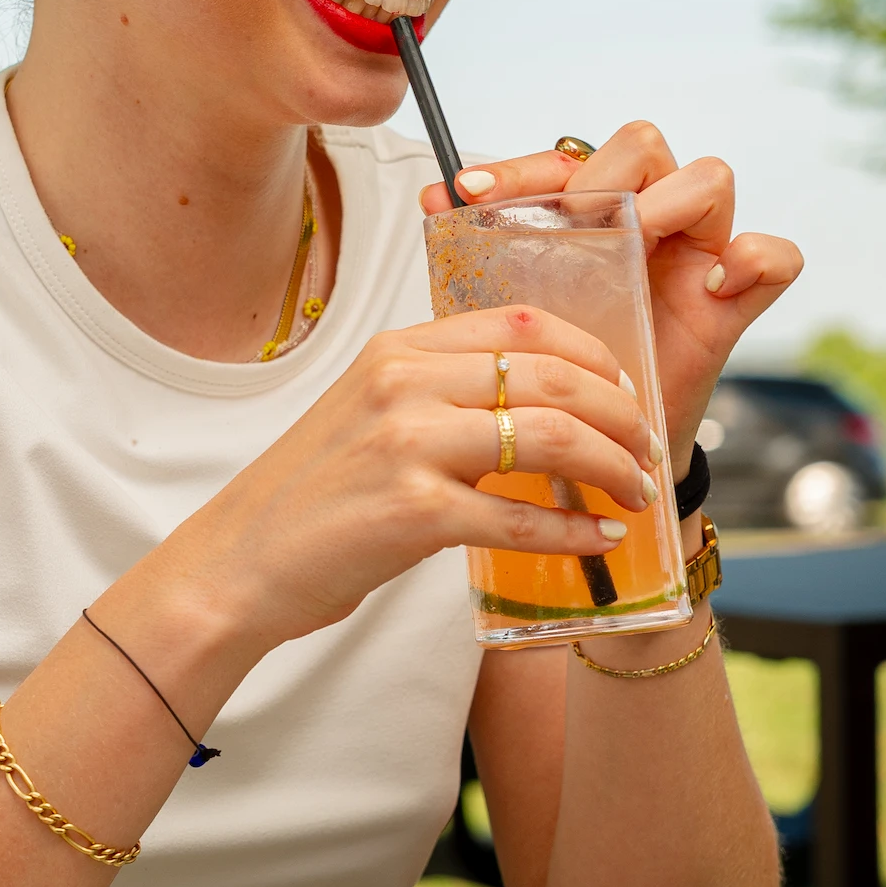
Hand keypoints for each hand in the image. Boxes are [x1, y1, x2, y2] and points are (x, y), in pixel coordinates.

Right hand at [158, 305, 663, 653]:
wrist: (237, 564)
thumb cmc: (310, 499)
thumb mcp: (368, 414)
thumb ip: (439, 394)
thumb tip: (533, 406)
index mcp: (396, 349)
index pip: (523, 322)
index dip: (594, 354)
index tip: (624, 390)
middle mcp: (402, 382)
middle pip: (550, 373)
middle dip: (619, 412)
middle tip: (648, 446)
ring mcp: (406, 445)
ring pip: (547, 434)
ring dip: (610, 464)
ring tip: (636, 491)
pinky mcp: (411, 513)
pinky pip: (520, 516)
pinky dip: (574, 531)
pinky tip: (599, 542)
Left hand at [419, 124, 802, 476]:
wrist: (592, 450)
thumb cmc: (554, 370)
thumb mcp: (511, 308)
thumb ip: (483, 253)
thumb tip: (432, 197)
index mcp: (592, 214)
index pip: (568, 156)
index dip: (522, 168)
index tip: (470, 193)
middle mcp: (649, 222)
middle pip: (643, 145)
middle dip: (598, 174)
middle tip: (564, 226)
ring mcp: (698, 257)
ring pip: (710, 179)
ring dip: (670, 200)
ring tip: (634, 242)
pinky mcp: (734, 305)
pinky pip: (775, 260)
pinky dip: (751, 259)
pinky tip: (708, 285)